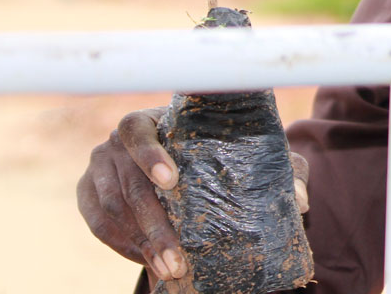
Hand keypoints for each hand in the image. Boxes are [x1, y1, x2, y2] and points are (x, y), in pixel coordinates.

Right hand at [75, 108, 310, 283]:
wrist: (185, 170)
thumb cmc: (223, 157)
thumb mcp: (255, 160)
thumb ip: (280, 173)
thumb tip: (301, 200)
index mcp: (154, 119)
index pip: (138, 129)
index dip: (150, 153)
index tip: (171, 181)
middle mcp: (118, 139)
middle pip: (128, 181)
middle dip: (154, 226)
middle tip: (177, 261)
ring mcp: (99, 164)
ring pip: (111, 207)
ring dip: (139, 243)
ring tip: (168, 271)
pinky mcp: (88, 191)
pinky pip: (97, 222)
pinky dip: (120, 245)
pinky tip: (147, 262)